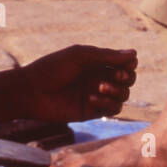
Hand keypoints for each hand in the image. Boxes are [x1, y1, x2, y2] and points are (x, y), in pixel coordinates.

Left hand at [19, 45, 137, 121]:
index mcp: (97, 63)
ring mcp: (97, 95)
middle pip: (128, 80)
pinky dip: (107, 103)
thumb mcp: (80, 56)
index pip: (125, 64)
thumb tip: (134, 54)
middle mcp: (100, 78)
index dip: (129, 64)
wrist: (32, 92)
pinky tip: (91, 98)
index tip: (125, 64)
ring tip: (99, 87)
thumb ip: (107, 56)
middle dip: (126, 78)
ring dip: (116, 91)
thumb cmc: (52, 69)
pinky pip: (113, 109)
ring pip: (123, 95)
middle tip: (116, 76)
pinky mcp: (93, 111)